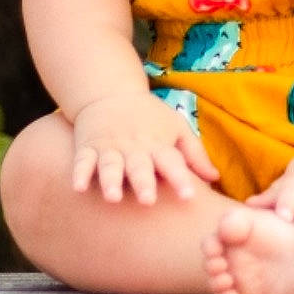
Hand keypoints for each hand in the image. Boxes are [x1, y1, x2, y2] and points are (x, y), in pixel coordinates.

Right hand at [68, 91, 217, 204]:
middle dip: (143, 183)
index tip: (189, 197)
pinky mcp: (88, 147)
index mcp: (158, 144)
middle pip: (140, 166)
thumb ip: (195, 154)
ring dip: (111, 180)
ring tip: (113, 197)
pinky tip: (78, 188)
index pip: (173, 162)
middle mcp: (134, 147)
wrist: (110, 92)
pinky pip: (83, 161)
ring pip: (110, 165)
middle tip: (148, 201)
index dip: (181, 179)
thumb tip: (215, 178)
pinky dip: (79, 173)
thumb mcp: (177, 128)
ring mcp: (109, 146)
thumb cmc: (150, 117)